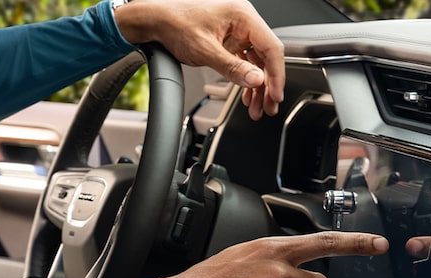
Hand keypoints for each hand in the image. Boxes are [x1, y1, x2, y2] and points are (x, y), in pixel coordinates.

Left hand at [114, 0, 284, 119]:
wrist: (154, 21)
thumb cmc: (174, 24)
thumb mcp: (205, 50)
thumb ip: (233, 68)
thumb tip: (256, 80)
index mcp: (242, 16)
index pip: (271, 48)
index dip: (276, 75)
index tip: (275, 94)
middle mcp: (243, 22)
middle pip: (266, 57)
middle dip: (268, 85)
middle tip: (269, 106)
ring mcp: (237, 32)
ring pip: (257, 63)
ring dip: (257, 86)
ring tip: (257, 107)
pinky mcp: (230, 41)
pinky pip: (245, 62)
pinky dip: (246, 79)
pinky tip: (246, 95)